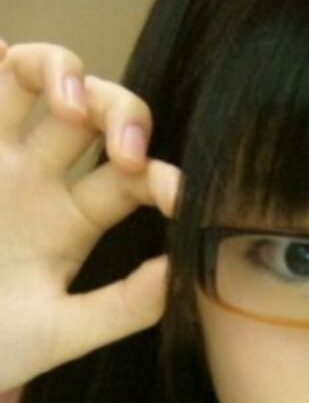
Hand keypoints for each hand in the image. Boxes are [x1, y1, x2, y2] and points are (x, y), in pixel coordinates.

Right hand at [0, 41, 182, 390]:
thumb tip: (182, 269)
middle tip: (124, 152)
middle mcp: (38, 179)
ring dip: (59, 70)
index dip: (163, 179)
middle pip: (94, 115)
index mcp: (74, 221)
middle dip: (120, 113)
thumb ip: (124, 307)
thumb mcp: (60, 333)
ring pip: (31, 80)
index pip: (134, 179)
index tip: (176, 198)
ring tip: (69, 103)